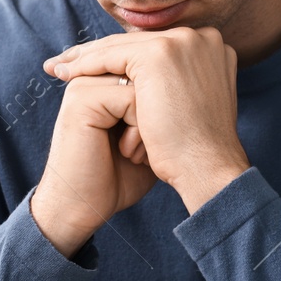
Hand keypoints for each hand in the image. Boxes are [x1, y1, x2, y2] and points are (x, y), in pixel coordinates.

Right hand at [31, 74, 157, 257]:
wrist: (85, 207)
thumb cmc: (119, 176)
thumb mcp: (148, 134)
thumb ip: (161, 105)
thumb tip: (198, 84)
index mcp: (104, 82)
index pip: (152, 74)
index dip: (163, 110)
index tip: (152, 139)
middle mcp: (92, 78)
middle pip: (150, 76)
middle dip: (155, 116)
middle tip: (138, 150)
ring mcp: (85, 85)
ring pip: (145, 84)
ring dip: (149, 124)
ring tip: (133, 152)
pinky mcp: (82, 99)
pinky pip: (131, 97)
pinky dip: (139, 129)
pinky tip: (126, 152)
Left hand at [44, 27, 250, 213]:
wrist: (206, 167)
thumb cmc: (197, 148)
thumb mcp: (194, 104)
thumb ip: (181, 82)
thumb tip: (158, 80)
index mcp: (212, 48)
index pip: (155, 46)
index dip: (123, 56)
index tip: (96, 66)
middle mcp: (202, 37)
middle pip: (137, 43)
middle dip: (100, 53)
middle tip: (66, 62)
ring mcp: (183, 42)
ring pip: (121, 46)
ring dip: (86, 58)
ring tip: (59, 69)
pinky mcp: (160, 53)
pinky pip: (110, 55)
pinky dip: (85, 64)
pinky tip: (65, 74)